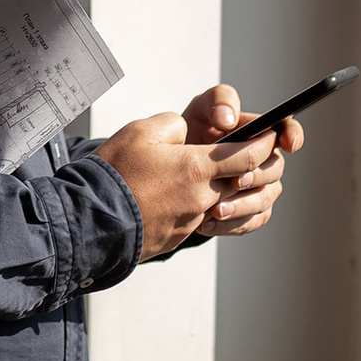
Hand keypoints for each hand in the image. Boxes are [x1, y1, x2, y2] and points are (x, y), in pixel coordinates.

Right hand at [98, 84, 289, 257]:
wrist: (89, 220)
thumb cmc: (112, 173)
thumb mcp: (140, 131)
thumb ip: (172, 124)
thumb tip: (185, 130)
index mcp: (197, 167)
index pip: (249, 155)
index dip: (266, 143)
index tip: (272, 135)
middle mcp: (202, 197)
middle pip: (245, 181)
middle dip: (253, 167)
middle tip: (250, 154)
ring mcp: (192, 221)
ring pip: (225, 202)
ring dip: (228, 190)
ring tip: (215, 177)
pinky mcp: (178, 236)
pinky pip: (202, 219)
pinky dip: (203, 207)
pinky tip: (184, 197)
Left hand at [179, 83, 297, 240]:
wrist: (172, 173)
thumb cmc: (191, 135)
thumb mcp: (199, 110)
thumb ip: (216, 101)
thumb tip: (228, 117)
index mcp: (258, 133)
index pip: (286, 130)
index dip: (293, 135)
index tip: (288, 142)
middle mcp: (264, 161)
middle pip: (275, 169)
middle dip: (256, 176)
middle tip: (234, 181)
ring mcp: (259, 188)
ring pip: (265, 200)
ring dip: (242, 205)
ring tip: (215, 209)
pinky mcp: (249, 212)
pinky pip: (251, 222)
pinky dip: (231, 224)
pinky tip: (208, 224)